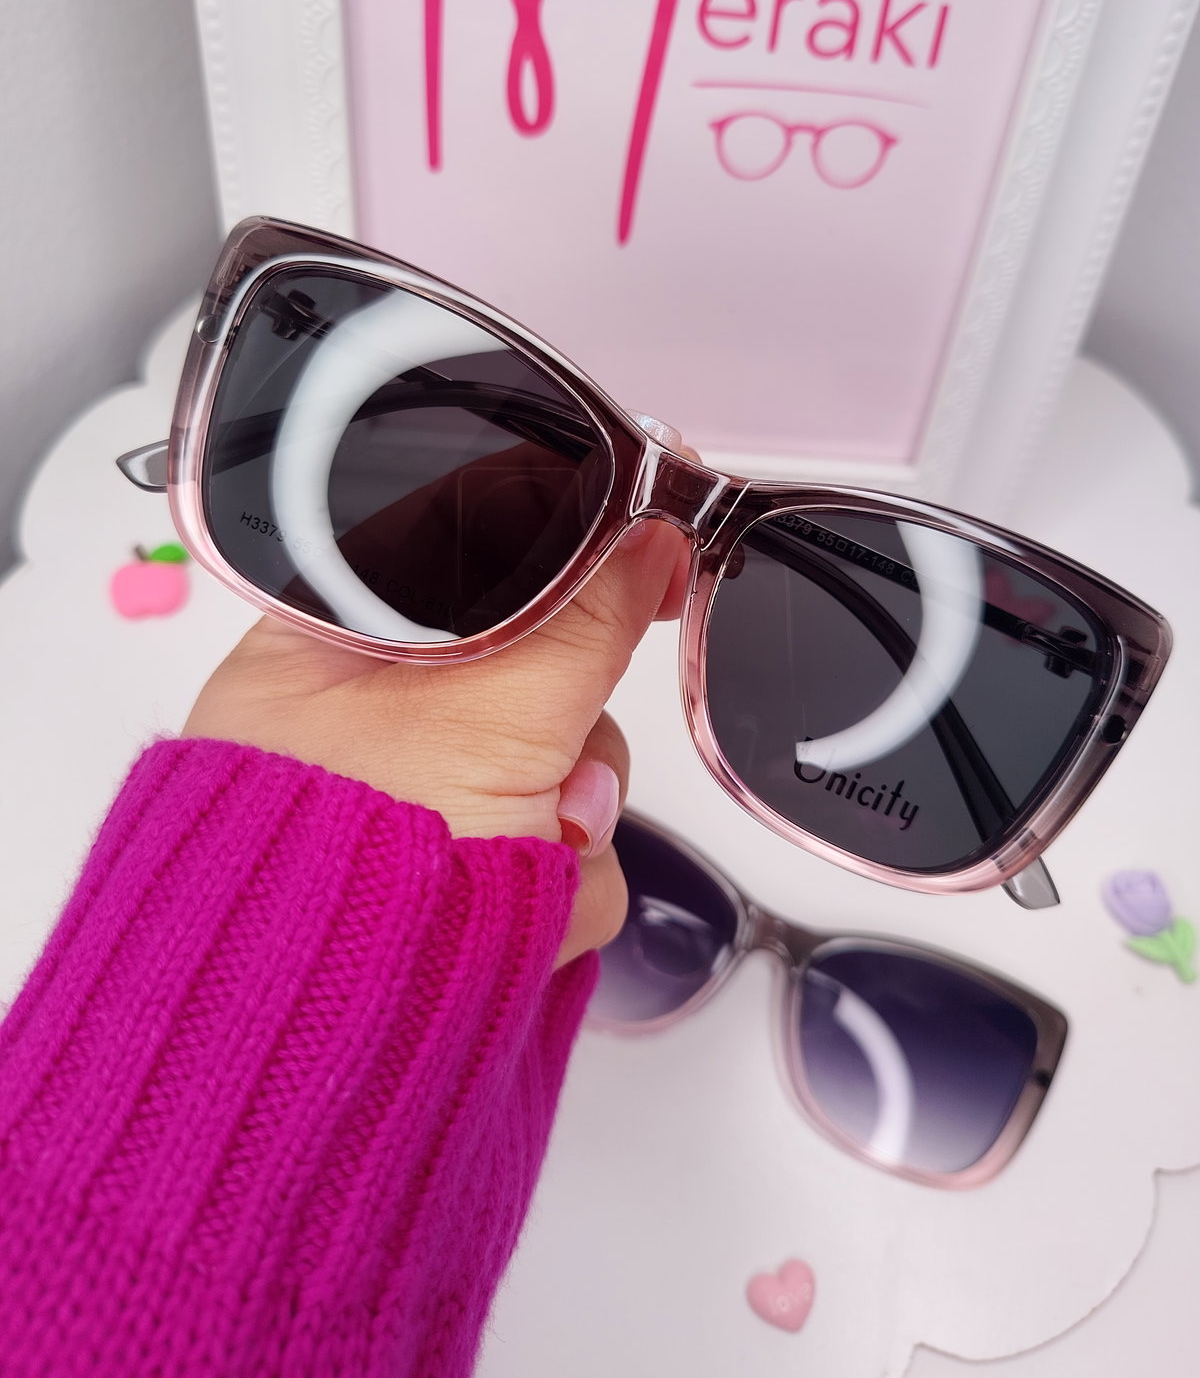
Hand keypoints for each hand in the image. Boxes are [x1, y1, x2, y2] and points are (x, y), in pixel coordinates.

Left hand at [183, 519, 691, 966]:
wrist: (317, 1044)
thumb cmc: (337, 869)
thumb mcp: (484, 714)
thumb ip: (583, 621)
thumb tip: (649, 540)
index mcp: (342, 645)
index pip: (474, 553)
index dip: (568, 545)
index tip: (646, 546)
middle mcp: (381, 723)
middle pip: (545, 674)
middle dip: (570, 736)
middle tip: (554, 775)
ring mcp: (433, 807)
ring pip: (570, 773)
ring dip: (572, 826)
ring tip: (524, 859)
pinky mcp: (474, 883)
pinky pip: (567, 854)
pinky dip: (562, 890)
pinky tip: (523, 912)